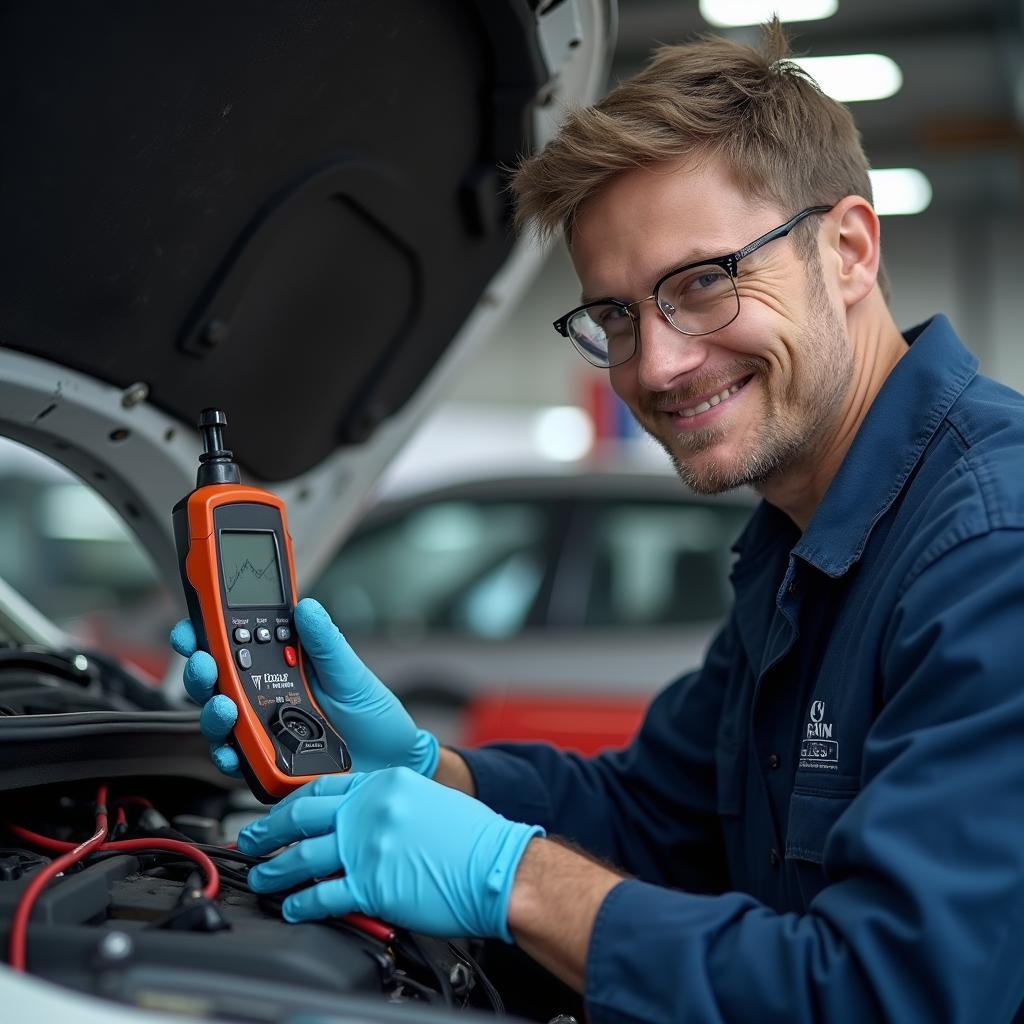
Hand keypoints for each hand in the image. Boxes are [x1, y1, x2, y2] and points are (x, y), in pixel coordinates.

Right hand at [170, 598, 438, 777]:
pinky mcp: (268, 764)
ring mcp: (263, 731)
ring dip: (212, 711)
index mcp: (281, 666)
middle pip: (216, 681)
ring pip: (219, 720)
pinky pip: (238, 761)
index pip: (233, 645)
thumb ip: (326, 643)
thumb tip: (306, 607)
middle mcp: (265, 697)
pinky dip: (229, 755)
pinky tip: (234, 750)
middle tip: (205, 662)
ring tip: (225, 707)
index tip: (193, 625)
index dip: (205, 633)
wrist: (393, 762)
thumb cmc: (374, 716)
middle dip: (201, 669)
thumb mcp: (351, 673)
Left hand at [237, 768, 543, 939]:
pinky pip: (323, 896)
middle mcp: (371, 810)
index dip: (294, 800)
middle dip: (268, 830)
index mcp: (385, 783)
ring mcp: (369, 848)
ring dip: (275, 870)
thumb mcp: (428, 798)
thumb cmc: (474, 837)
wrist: (499, 865)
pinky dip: (301, 904)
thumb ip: (389, 803)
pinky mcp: (373, 886)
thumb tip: (359, 821)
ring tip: (261, 879)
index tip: (279, 811)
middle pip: (302, 816)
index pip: (325, 785)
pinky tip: (291, 907)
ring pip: (303, 857)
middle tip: (250, 839)